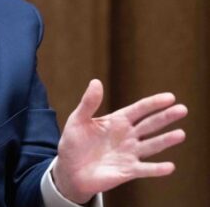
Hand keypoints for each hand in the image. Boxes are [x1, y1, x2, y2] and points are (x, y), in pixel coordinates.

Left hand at [53, 79, 187, 203]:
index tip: (170, 97)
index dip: (153, 103)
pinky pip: (145, 169)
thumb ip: (88, 103)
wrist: (70, 170)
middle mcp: (128, 136)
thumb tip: (95, 82)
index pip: (139, 109)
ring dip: (166, 140)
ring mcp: (129, 153)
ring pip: (152, 145)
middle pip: (150, 124)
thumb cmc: (74, 143)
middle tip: (182, 109)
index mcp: (118, 121)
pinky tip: (169, 166)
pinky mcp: (128, 171)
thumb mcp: (78, 120)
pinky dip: (156, 169)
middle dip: (165, 117)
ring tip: (180, 134)